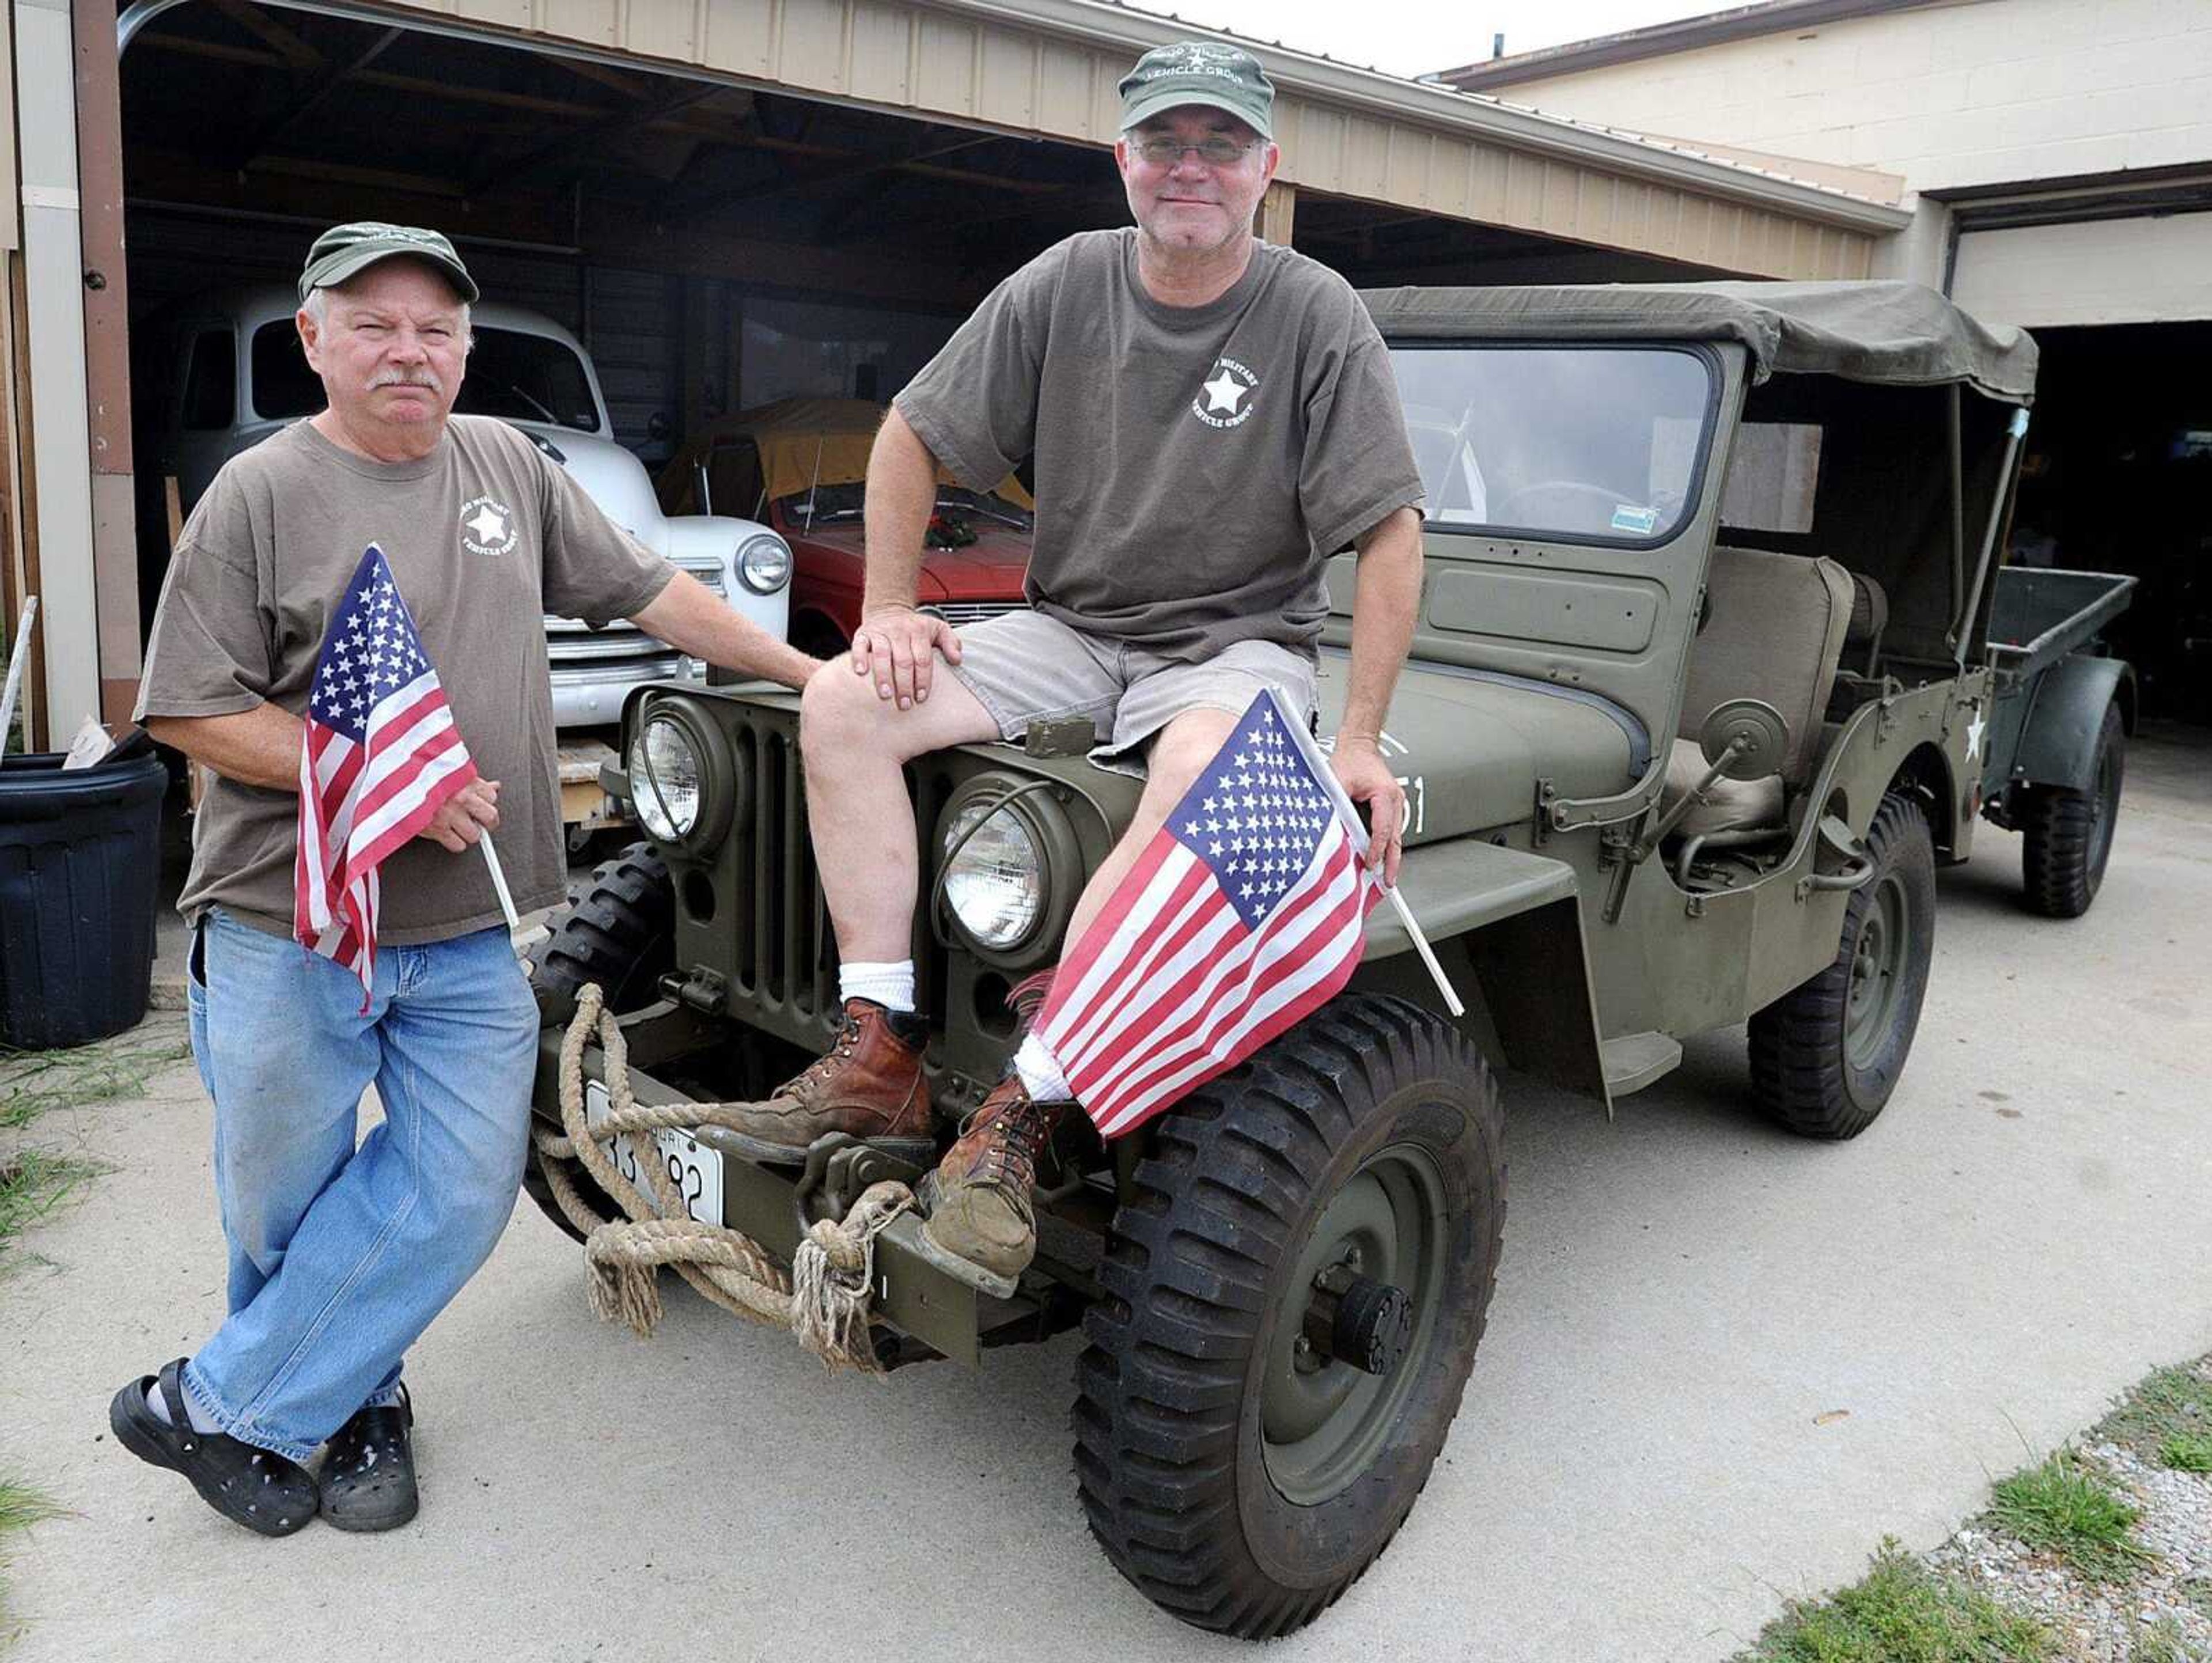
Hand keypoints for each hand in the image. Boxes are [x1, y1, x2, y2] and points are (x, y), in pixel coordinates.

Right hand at [417, 777, 498, 851]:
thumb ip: (474, 781)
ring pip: (474, 835)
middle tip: (481, 823)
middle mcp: (461, 798)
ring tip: (458, 827)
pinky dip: (454, 843)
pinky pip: (458, 845)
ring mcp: (450, 815)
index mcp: (465, 780)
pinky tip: (447, 835)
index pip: (492, 797)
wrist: (394, 780)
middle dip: (487, 822)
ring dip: (468, 833)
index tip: (481, 806)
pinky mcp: (437, 829)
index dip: (486, 802)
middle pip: (491, 817)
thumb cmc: (421, 774)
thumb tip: (495, 786)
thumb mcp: (450, 771)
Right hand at [849, 604, 961, 709]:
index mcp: (919, 631)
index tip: (921, 697)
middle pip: (903, 660)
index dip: (923, 679)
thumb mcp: (937, 628)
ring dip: (883, 677)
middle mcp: (899, 631)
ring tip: (885, 695)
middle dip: (904, 685)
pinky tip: (861, 673)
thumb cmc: (914, 625)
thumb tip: (957, 660)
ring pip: (881, 654)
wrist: (888, 608)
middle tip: (905, 704)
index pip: (922, 659)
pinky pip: (859, 646)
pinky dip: (858, 658)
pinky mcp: (863, 633)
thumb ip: (950, 642)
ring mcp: (880, 632)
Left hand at [1330, 739, 1404, 887]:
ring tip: (1387, 877)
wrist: (1359, 746)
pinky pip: (1390, 830)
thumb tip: (1332, 829)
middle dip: (1392, 863)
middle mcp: (1395, 800)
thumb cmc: (1350, 760)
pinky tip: (1381, 858)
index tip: (1370, 865)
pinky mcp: (1390, 806)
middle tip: (1388, 883)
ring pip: (1395, 836)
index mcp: (1385, 794)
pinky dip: (1386, 846)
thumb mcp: (1338, 781)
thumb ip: (1336, 805)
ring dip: (1391, 857)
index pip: (1382, 830)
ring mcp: (1396, 804)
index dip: (1375, 850)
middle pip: (1395, 838)